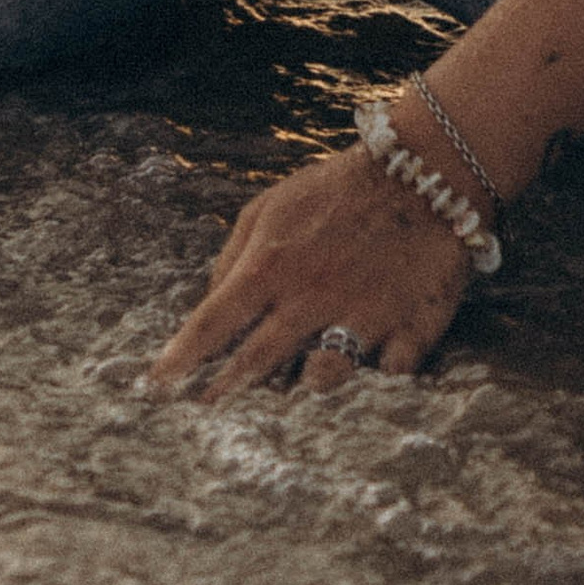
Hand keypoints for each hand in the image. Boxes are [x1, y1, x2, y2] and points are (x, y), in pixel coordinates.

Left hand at [145, 139, 476, 403]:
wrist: (426, 172)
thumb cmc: (338, 190)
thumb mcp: (271, 207)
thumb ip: (234, 257)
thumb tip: (209, 304)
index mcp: (272, 265)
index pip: (212, 323)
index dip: (179, 361)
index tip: (157, 387)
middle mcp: (312, 296)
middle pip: (258, 361)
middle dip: (227, 392)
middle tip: (206, 412)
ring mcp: (364, 315)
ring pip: (325, 379)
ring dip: (308, 388)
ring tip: (300, 388)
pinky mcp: (413, 328)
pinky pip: (389, 374)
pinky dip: (380, 377)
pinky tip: (376, 368)